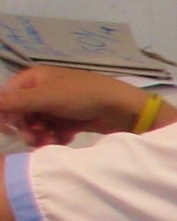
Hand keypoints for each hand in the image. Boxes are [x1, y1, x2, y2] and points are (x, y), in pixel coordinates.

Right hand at [0, 68, 172, 147]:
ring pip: (39, 124)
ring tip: (50, 141)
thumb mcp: (46, 97)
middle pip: (23, 113)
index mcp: (35, 79)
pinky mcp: (71, 120)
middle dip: (27, 127)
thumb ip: (16, 101)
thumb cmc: (81, 95)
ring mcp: (58, 106)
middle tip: (34, 138)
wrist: (121, 107)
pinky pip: (54, 131)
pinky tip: (64, 140)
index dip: (8, 112)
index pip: (9, 96)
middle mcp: (44, 91)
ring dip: (41, 135)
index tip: (9, 128)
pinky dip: (56, 137)